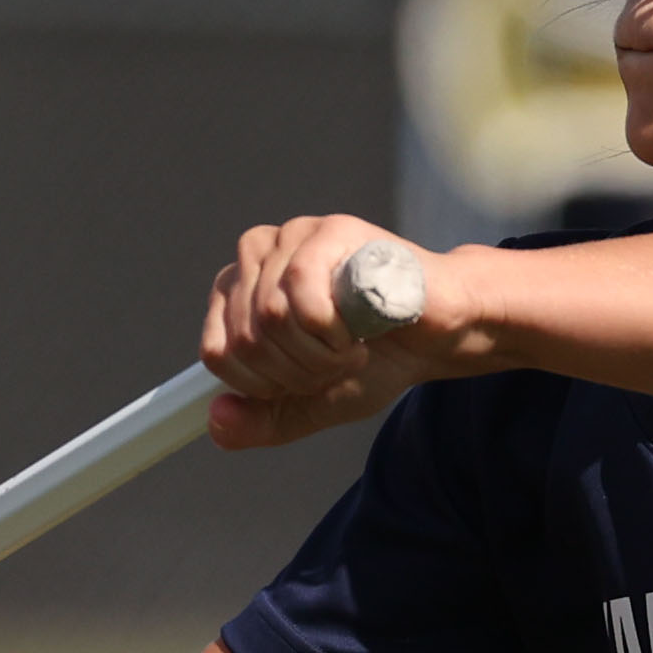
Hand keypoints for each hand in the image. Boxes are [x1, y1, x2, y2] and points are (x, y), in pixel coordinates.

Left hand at [202, 214, 452, 449]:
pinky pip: (301, 290)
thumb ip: (259, 421)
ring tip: (351, 347)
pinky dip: (333, 330)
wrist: (436, 338)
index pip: (217, 352)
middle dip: (297, 372)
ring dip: (319, 354)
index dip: (264, 384)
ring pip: (271, 317)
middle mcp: (257, 257)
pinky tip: (361, 328)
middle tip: (337, 363)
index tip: (306, 379)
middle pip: (245, 340)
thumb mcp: (307, 404)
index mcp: (238, 291)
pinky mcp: (329, 230)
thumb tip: (216, 420)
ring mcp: (292, 238)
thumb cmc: (373, 360)